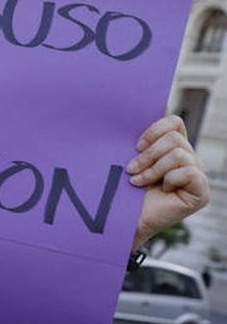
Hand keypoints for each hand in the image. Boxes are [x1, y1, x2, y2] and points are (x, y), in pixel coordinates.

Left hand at [127, 115, 209, 246]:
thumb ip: (140, 137)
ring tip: (138, 181)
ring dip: (154, 168)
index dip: (155, 128)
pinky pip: (189, 171)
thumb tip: (153, 104)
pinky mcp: (201, 191)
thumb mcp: (129, 157)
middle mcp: (188, 158)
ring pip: (179, 153)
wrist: (122, 219)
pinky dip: (169, 179)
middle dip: (149, 153)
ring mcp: (197, 175)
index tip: (136, 144)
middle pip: (175, 137)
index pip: (174, 122)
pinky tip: (162, 189)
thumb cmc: (122, 189)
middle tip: (132, 168)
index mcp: (172, 147)